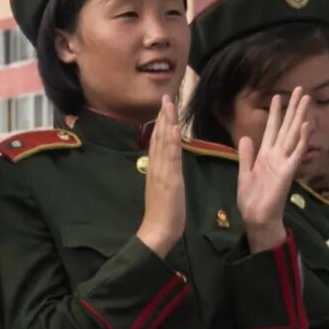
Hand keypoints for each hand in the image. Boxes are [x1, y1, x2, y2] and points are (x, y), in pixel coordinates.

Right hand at [134, 100, 185, 257]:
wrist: (157, 231)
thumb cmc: (163, 215)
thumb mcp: (164, 190)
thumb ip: (165, 175)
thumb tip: (167, 163)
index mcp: (156, 169)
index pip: (158, 141)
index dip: (161, 123)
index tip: (165, 107)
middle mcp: (156, 166)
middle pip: (158, 137)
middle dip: (163, 116)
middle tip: (166, 97)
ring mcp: (162, 171)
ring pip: (163, 142)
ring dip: (166, 122)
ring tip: (169, 104)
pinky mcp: (169, 179)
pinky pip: (171, 156)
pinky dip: (171, 141)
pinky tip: (173, 128)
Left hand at [233, 92, 311, 252]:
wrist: (257, 216)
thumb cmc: (251, 198)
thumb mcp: (244, 173)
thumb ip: (246, 155)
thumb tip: (246, 137)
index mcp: (265, 155)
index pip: (271, 129)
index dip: (274, 113)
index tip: (277, 96)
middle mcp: (277, 155)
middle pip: (286, 127)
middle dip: (292, 108)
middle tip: (300, 90)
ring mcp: (284, 162)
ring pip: (293, 135)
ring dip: (299, 117)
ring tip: (306, 100)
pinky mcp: (288, 171)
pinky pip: (296, 153)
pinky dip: (301, 140)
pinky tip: (306, 125)